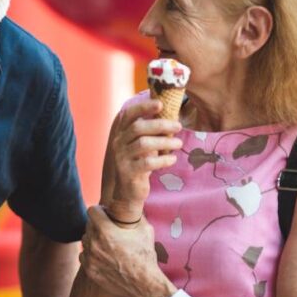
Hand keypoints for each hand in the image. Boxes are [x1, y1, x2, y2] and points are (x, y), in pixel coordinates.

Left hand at [80, 206, 174, 296]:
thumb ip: (135, 215)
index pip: (92, 211)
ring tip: (106, 243)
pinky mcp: (89, 270)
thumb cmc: (145, 256)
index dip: (100, 210)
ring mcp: (90, 258)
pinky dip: (91, 254)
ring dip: (93, 239)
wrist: (144, 284)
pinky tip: (103, 256)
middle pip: (88, 225)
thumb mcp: (145, 229)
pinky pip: (84, 255)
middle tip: (108, 229)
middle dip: (97, 225)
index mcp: (105, 231)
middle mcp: (94, 243)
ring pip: (85, 240)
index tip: (105, 213)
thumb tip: (132, 206)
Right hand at [105, 99, 180, 220]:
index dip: (143, 107)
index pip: (128, 114)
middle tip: (178, 126)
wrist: (128, 193)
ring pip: (143, 144)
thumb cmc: (139, 165)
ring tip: (178, 143)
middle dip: (160, 124)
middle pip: (138, 127)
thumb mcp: (142, 147)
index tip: (161, 104)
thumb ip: (149, 133)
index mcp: (121, 134)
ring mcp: (121, 158)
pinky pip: (147, 163)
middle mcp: (118, 143)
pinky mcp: (127, 172)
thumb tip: (171, 118)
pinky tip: (172, 160)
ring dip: (164, 142)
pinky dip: (162, 160)